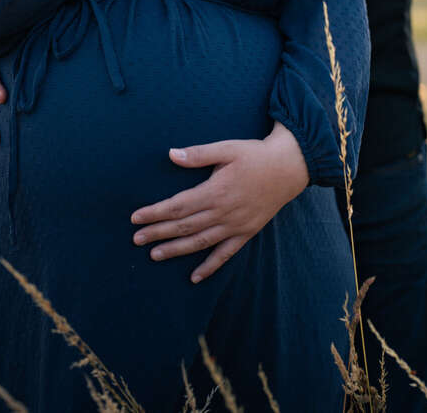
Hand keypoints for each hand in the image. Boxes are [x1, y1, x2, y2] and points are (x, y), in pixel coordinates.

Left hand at [131, 121, 309, 283]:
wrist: (289, 168)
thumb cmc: (255, 155)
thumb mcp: (227, 148)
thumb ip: (198, 154)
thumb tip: (171, 154)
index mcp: (216, 191)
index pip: (178, 206)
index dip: (155, 213)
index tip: (136, 218)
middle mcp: (224, 212)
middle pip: (184, 226)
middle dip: (158, 233)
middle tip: (136, 239)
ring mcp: (236, 225)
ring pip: (200, 242)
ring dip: (176, 250)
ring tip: (155, 255)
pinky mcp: (247, 233)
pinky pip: (226, 254)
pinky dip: (210, 267)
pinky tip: (195, 277)